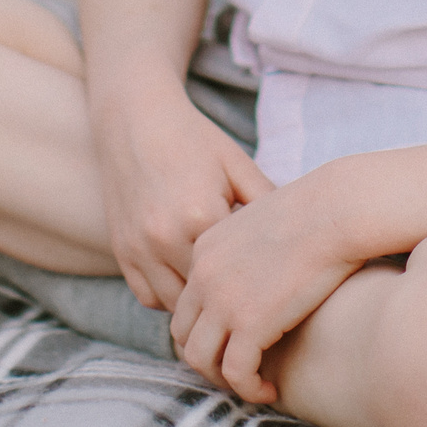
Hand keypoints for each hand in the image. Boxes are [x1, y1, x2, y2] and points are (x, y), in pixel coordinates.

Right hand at [92, 82, 272, 312]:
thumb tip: (306, 235)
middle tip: (254, 298)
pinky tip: (190, 283)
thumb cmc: (195, 140)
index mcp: (201, 215)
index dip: (260, 282)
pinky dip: (169, 297)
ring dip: (198, 305)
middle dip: (230, 300)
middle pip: (206, 297)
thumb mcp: (238, 165)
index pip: (239, 273)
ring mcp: (138, 249)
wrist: (136, 121)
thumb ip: (269, 201)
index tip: (279, 286)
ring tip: (223, 294)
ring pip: (174, 305)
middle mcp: (164, 238)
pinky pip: (147, 296)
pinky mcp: (121, 252)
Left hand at [168, 175, 367, 403]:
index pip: (187, 302)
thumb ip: (248, 249)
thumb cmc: (317, 212)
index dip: (206, 328)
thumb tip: (261, 273)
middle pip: (182, 333)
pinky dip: (249, 389)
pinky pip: (236, 373)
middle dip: (207, 355)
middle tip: (238, 366)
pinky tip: (270, 389)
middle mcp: (204, 276)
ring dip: (222, 378)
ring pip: (199, 358)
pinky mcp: (251, 323)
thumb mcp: (263, 223)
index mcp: (205, 249)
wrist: (337, 211)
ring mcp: (223, 300)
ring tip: (251, 382)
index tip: (233, 341)